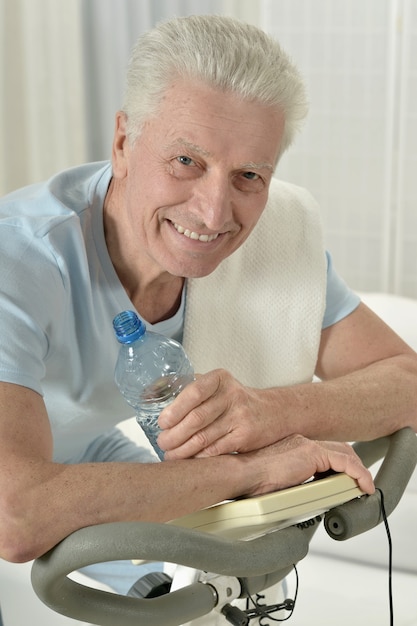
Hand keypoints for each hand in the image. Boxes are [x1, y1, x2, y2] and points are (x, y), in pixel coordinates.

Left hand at [158, 369, 275, 459]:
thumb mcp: (218, 385)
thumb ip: (191, 387)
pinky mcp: (245, 437)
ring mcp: (240, 416)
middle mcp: (232, 395)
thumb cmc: (237, 399)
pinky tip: (190, 459)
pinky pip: (215, 450)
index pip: (193, 392)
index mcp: (220, 379)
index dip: (174, 409)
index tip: (162, 422)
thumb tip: (152, 393)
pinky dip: (199, 457)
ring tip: (170, 454)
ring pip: (203, 438)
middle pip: (195, 418)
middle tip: (162, 442)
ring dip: (182, 450)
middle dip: (174, 434)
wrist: (274, 412)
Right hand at [243, 434, 374, 496]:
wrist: (240, 475)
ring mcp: (306, 445)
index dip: (337, 465)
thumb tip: (291, 506)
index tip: (343, 480)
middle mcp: (300, 442)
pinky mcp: (312, 452)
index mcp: (291, 447)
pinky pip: (344, 462)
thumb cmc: (248, 483)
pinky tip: (363, 486)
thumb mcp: (274, 485)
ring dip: (357, 471)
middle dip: (352, 466)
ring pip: (344, 454)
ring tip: (364, 488)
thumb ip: (287, 488)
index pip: (322, 452)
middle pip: (337, 449)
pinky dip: (358, 474)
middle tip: (359, 484)